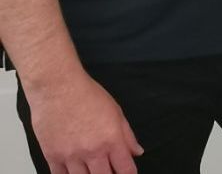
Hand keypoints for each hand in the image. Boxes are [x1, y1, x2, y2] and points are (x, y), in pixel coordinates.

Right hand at [24, 70, 143, 173]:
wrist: (57, 88)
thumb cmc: (86, 95)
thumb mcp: (116, 112)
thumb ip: (127, 135)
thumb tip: (136, 151)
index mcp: (111, 140)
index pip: (125, 169)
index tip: (127, 173)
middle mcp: (92, 151)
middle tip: (108, 170)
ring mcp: (71, 156)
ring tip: (92, 170)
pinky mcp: (52, 156)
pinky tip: (74, 171)